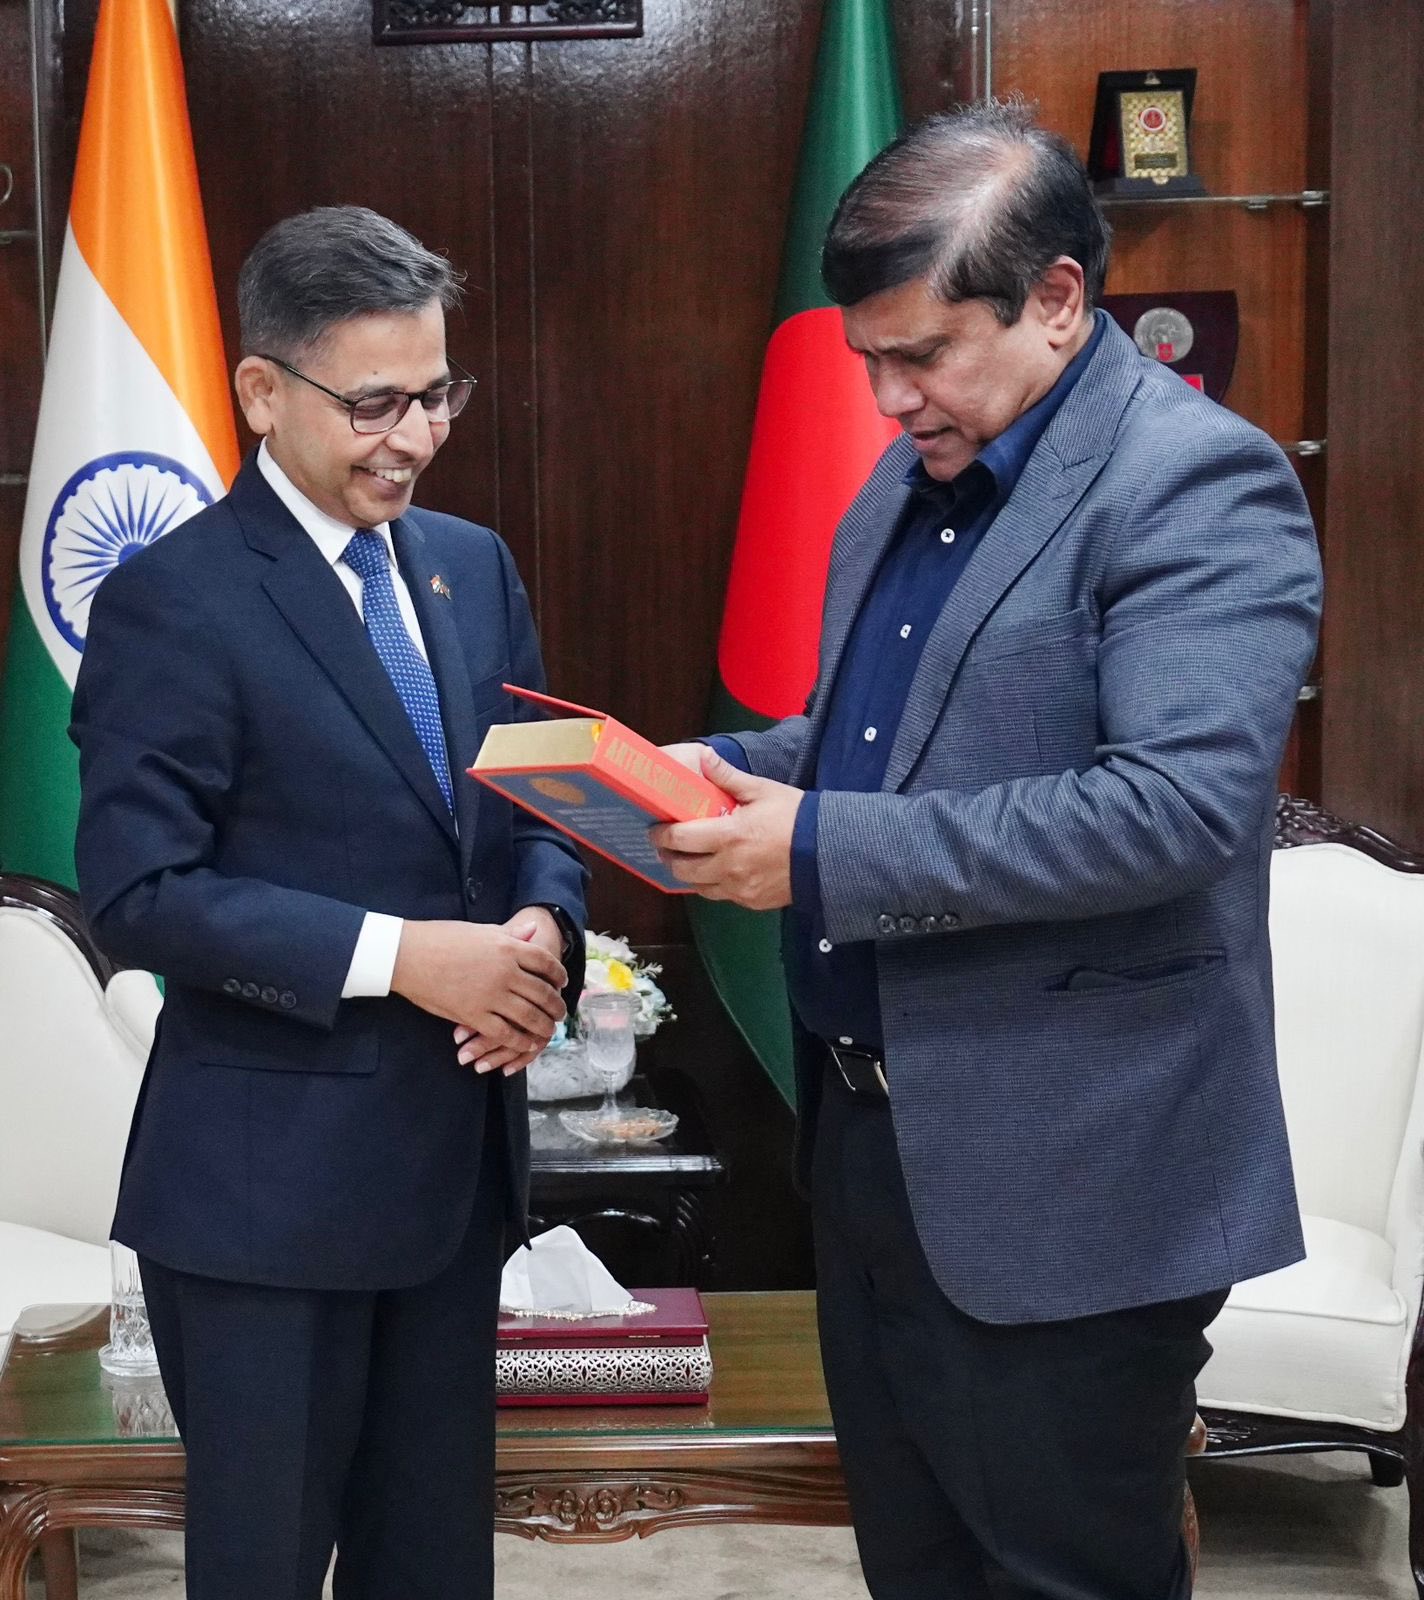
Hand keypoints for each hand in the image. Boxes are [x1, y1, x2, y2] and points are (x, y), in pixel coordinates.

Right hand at [452, 908, 565, 1075]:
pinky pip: (505, 1033)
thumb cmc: (442, 938)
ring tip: (550, 1030)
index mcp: (508, 947)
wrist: (409, 955)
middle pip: (543, 992)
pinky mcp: (474, 1015)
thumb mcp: (481, 930)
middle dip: (556, 1005)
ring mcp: (491, 995)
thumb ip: (511, 933)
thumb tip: (534, 929)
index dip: (558, 974)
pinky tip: (527, 1043)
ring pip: (529, 1016)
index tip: (562, 982)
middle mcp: (505, 972)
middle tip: (561, 1012)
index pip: (546, 963)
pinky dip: (520, 1041)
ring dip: (544, 1025)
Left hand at [649, 746, 800, 910]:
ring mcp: (739, 888)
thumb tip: (703, 756)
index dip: (662, 834)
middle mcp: (729, 867)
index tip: (655, 827)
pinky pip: (721, 895)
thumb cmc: (794, 816)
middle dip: (669, 856)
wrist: (828, 851)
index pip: (680, 839)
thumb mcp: (762, 790)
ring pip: (698, 886)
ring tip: (687, 859)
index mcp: (729, 836)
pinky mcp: (750, 901)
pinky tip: (713, 871)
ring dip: (688, 873)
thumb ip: (727, 776)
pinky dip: (712, 884)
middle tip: (666, 845)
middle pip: (682, 868)